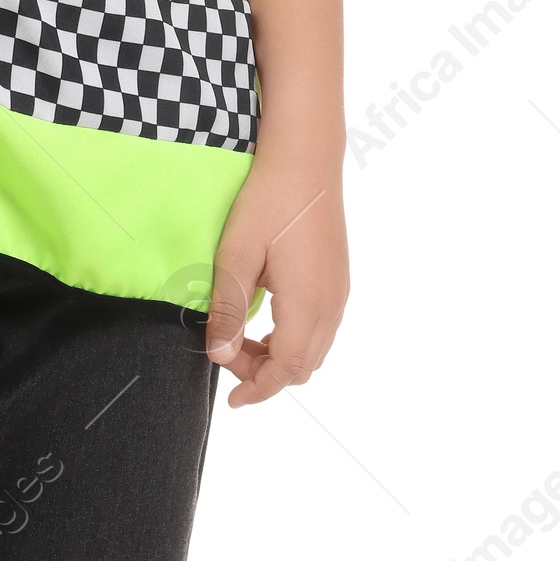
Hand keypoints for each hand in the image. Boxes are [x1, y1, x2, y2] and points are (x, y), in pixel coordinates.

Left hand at [204, 160, 348, 405]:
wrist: (306, 160)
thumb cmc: (268, 202)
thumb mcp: (236, 255)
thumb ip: (227, 309)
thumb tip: (219, 356)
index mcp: (307, 303)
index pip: (287, 368)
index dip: (258, 389)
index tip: (231, 400)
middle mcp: (332, 304)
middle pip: (304, 366)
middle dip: (266, 374)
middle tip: (228, 357)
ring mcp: (340, 291)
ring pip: (315, 349)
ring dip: (280, 357)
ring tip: (242, 341)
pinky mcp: (339, 279)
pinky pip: (322, 329)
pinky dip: (294, 339)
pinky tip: (266, 322)